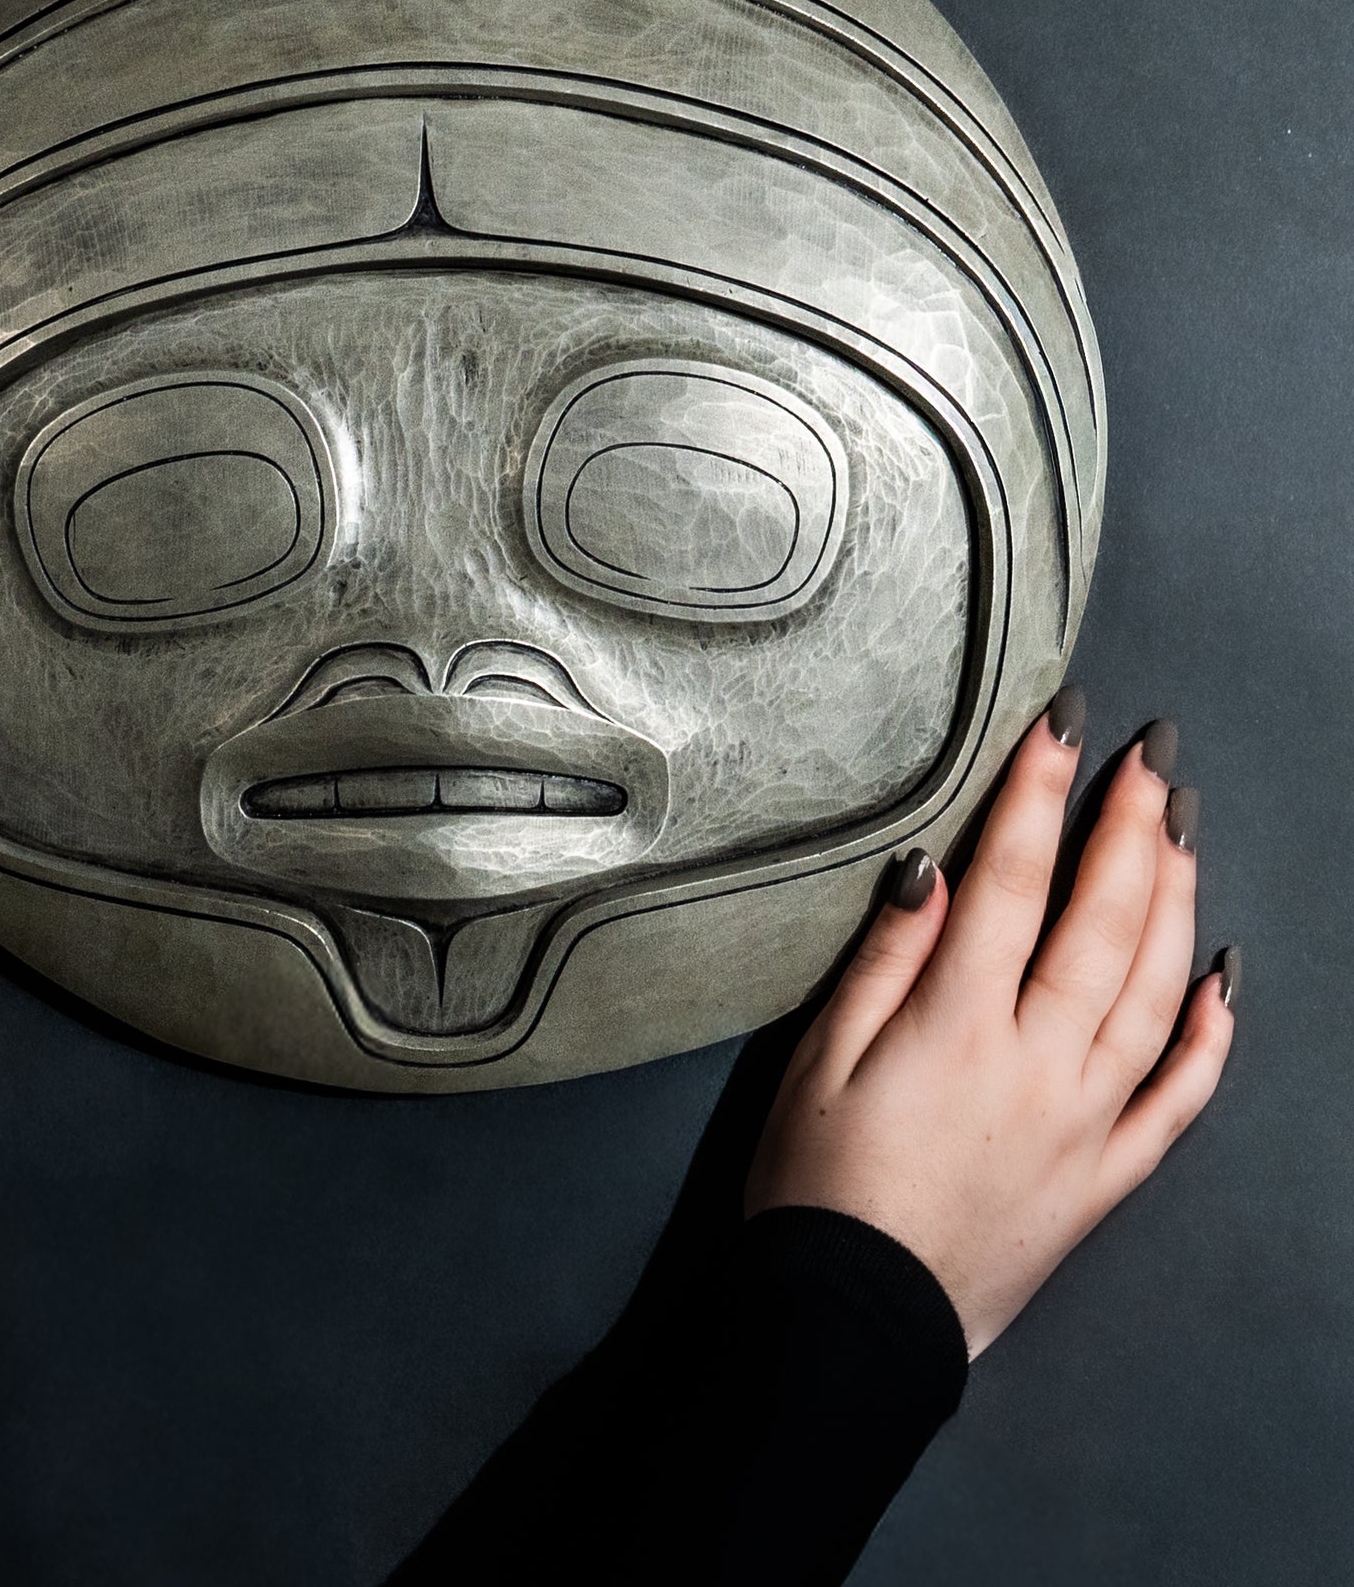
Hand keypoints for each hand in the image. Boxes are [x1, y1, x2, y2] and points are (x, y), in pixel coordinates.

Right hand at [745, 695, 1233, 1356]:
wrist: (856, 1324)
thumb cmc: (818, 1186)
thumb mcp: (819, 1062)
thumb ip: (884, 961)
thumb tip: (930, 867)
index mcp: (958, 1027)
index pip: (1009, 882)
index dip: (1037, 794)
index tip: (1064, 723)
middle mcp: (1041, 1065)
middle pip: (1103, 924)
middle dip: (1131, 827)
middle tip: (1154, 754)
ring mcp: (1089, 1122)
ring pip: (1157, 994)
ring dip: (1177, 902)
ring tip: (1185, 830)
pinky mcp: (1109, 1174)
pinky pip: (1183, 1096)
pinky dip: (1214, 1033)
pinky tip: (1228, 976)